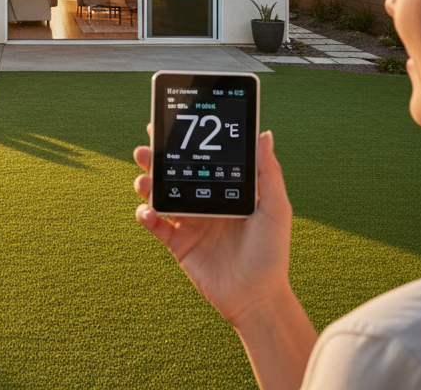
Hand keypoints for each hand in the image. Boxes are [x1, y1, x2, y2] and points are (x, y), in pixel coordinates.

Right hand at [133, 129, 293, 329]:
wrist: (257, 297)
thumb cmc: (272, 253)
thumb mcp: (275, 208)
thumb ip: (268, 172)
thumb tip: (264, 135)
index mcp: (223, 189)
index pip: (200, 159)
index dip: (184, 142)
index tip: (171, 123)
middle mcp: (204, 201)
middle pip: (174, 173)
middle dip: (156, 158)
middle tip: (145, 148)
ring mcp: (190, 222)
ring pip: (161, 195)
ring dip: (147, 183)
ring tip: (144, 180)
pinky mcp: (179, 244)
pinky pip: (156, 225)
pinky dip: (147, 215)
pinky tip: (149, 211)